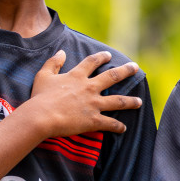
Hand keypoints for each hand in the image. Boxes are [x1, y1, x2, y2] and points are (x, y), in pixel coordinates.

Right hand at [21, 50, 141, 138]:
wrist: (42, 116)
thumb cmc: (40, 97)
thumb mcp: (43, 75)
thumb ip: (53, 62)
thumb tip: (62, 52)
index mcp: (77, 76)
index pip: (92, 62)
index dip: (101, 57)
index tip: (109, 55)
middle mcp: (89, 88)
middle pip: (112, 77)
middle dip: (125, 71)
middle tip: (135, 68)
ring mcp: (93, 104)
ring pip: (118, 101)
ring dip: (130, 101)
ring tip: (139, 101)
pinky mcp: (94, 120)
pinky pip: (110, 123)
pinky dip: (118, 126)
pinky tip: (123, 128)